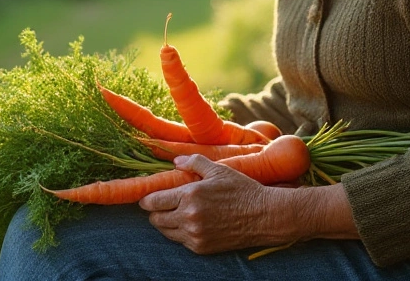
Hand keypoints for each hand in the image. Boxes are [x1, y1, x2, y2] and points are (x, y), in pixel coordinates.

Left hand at [138, 154, 293, 254]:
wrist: (264, 216)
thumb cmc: (242, 189)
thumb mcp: (219, 170)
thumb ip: (193, 162)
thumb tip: (174, 161)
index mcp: (190, 194)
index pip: (154, 201)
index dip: (146, 200)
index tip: (145, 198)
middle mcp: (189, 216)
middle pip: (156, 219)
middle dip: (154, 212)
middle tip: (159, 206)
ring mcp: (195, 234)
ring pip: (166, 232)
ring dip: (165, 223)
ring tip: (172, 214)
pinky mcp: (201, 247)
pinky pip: (180, 241)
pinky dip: (179, 233)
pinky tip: (188, 224)